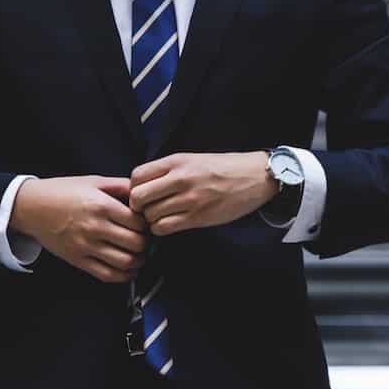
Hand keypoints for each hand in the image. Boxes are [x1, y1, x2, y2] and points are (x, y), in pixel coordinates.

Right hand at [9, 175, 149, 282]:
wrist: (31, 207)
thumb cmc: (62, 192)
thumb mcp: (93, 181)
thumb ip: (120, 185)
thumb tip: (142, 191)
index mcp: (101, 205)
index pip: (138, 222)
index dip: (148, 224)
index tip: (147, 223)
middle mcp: (94, 227)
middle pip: (136, 243)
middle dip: (146, 243)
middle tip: (146, 240)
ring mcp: (86, 246)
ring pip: (125, 262)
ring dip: (139, 261)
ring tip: (139, 255)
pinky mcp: (78, 260)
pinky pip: (107, 275)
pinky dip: (124, 276)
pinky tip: (128, 270)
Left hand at [129, 152, 279, 235]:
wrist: (255, 176)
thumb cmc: (223, 168)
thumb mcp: (192, 159)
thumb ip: (168, 170)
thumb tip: (142, 185)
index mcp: (177, 161)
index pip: (137, 176)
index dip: (133, 188)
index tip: (142, 194)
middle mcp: (180, 178)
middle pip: (138, 197)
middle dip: (138, 207)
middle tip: (146, 209)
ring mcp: (189, 199)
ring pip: (150, 215)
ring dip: (151, 220)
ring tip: (161, 217)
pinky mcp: (198, 217)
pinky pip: (165, 227)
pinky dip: (161, 229)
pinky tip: (170, 224)